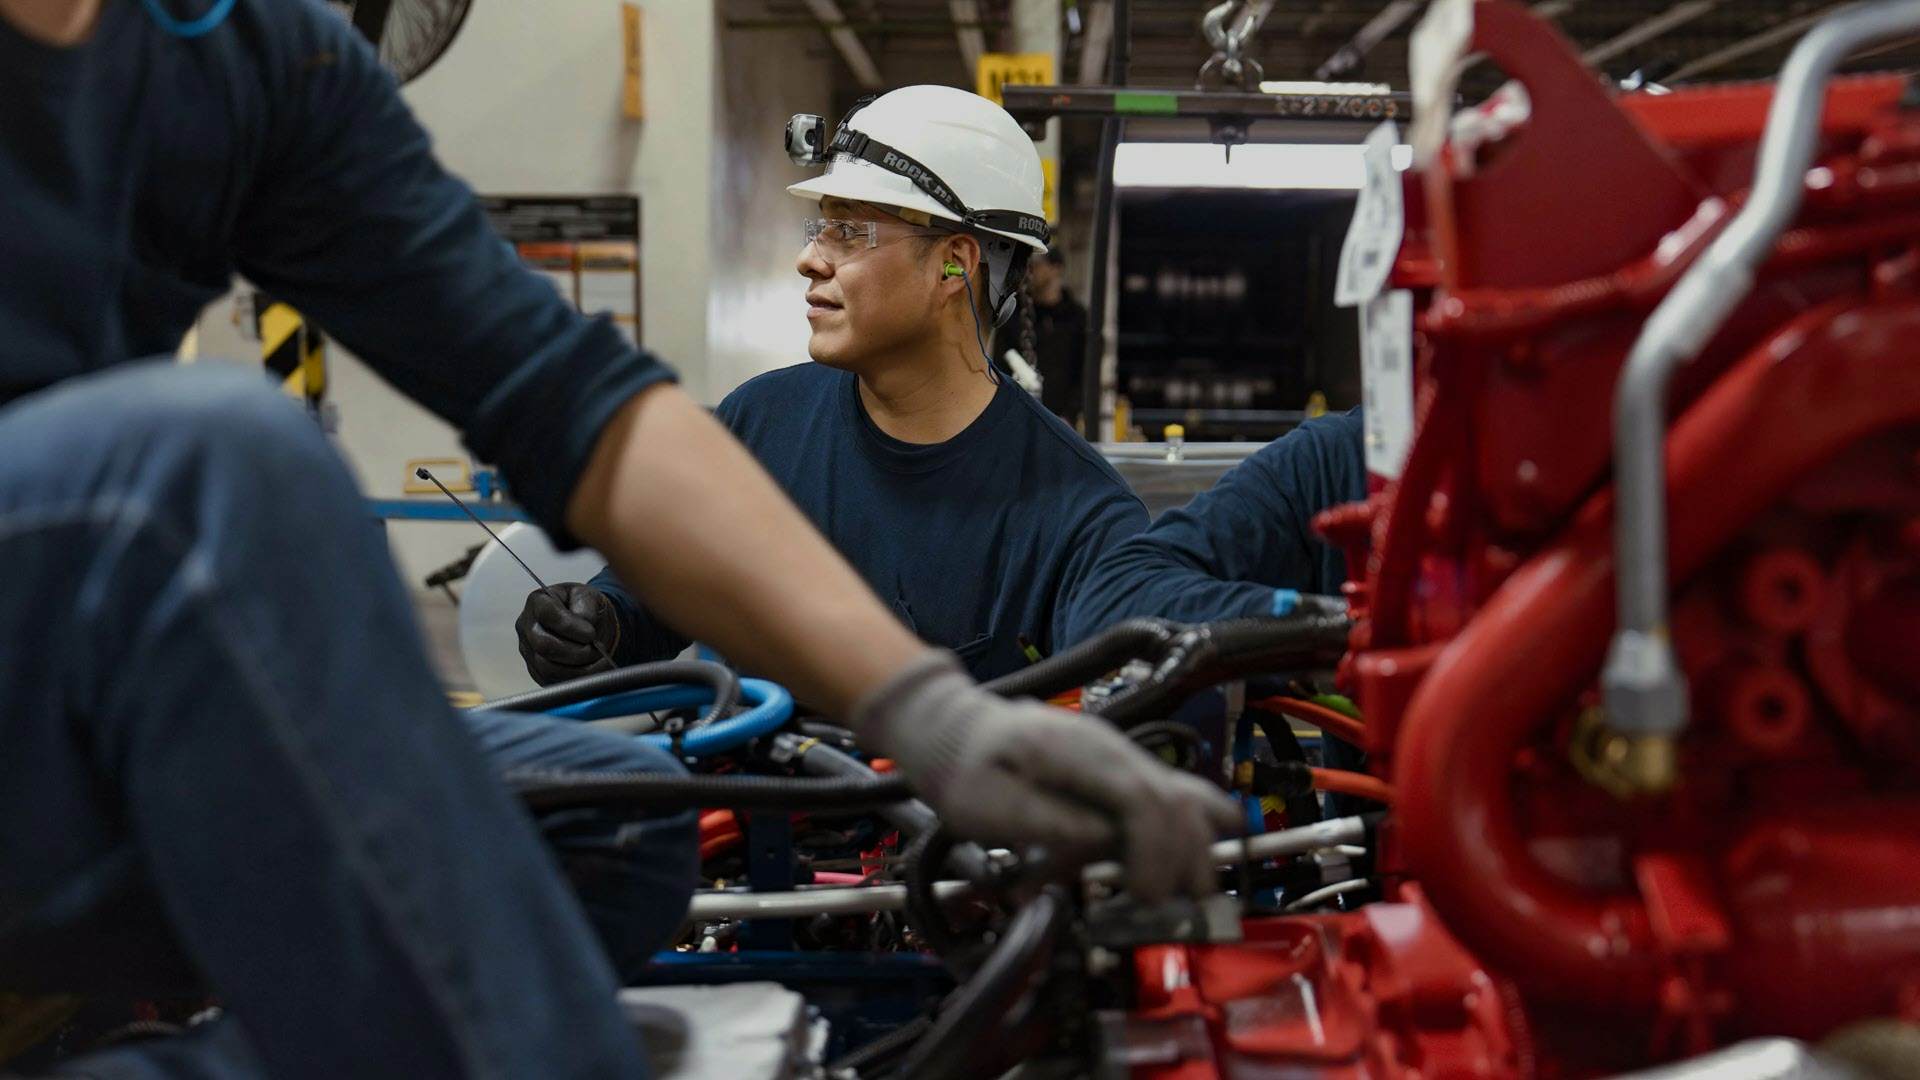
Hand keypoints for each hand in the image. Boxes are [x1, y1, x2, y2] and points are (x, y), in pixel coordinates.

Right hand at [515, 583, 618, 684]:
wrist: (584, 625)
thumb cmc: (583, 608)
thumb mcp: (589, 597)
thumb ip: (586, 607)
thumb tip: (585, 625)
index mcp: (538, 602)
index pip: (547, 615)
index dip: (570, 626)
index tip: (591, 633)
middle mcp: (527, 626)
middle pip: (544, 646)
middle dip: (576, 651)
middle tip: (596, 649)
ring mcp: (529, 650)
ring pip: (548, 668)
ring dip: (578, 669)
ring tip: (598, 661)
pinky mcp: (536, 670)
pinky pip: (553, 681)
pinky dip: (576, 679)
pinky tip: (593, 670)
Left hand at [854, 652, 1241, 901]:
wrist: (949, 729)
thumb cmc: (962, 770)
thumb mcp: (985, 805)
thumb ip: (1044, 822)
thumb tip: (1101, 842)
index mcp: (1073, 753)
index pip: (1141, 798)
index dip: (1153, 851)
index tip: (1145, 895)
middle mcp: (1105, 747)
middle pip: (1169, 798)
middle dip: (1180, 857)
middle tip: (1167, 907)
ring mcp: (1113, 754)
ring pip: (1177, 792)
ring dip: (1191, 844)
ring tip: (1193, 892)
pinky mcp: (1112, 768)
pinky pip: (1166, 789)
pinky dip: (1191, 817)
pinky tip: (1220, 834)